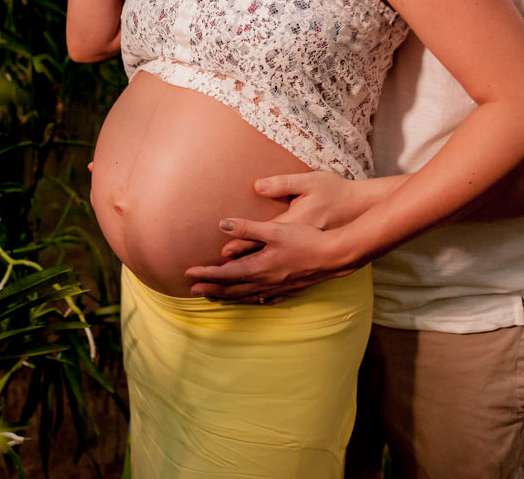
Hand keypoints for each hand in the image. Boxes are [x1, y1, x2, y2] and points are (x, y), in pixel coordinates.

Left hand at [184, 171, 400, 302]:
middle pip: (231, 289)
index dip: (205, 273)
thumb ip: (247, 227)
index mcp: (258, 267)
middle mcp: (264, 282)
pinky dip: (250, 300)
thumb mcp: (274, 229)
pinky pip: (263, 298)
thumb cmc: (306, 239)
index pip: (224, 273)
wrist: (335, 255)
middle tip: (192, 289)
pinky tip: (250, 300)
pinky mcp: (288, 289)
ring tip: (212, 296)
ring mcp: (276, 288)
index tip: (187, 273)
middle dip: (210, 288)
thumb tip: (221, 224)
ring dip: (226, 296)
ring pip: (245, 296)